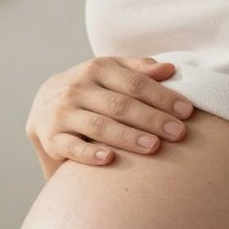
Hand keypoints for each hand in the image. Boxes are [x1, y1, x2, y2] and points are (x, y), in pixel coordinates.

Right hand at [26, 56, 193, 169]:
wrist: (41, 105)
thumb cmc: (89, 91)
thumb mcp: (109, 73)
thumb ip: (138, 71)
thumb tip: (170, 69)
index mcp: (97, 69)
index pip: (135, 83)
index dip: (162, 97)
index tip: (187, 112)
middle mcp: (78, 88)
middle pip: (120, 104)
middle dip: (152, 119)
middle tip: (178, 133)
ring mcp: (63, 113)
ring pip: (99, 125)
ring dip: (128, 136)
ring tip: (154, 147)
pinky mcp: (51, 138)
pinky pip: (71, 147)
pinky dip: (89, 153)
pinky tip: (109, 159)